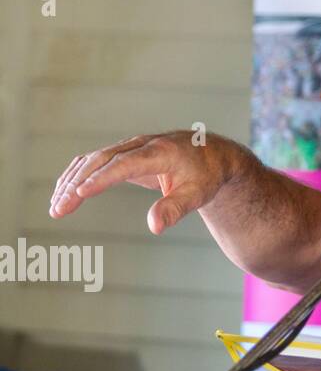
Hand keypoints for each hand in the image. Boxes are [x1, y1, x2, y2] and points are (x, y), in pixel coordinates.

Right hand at [49, 131, 238, 234]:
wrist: (214, 156)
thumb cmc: (206, 176)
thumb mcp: (198, 195)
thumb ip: (175, 209)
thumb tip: (154, 227)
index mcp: (161, 152)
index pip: (124, 164)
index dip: (101, 178)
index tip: (79, 194)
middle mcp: (142, 144)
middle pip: (102, 160)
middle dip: (77, 184)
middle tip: (58, 210)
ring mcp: (132, 146)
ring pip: (93, 159)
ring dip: (71, 181)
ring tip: (56, 208)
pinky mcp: (125, 152)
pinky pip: (95, 161)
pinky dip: (77, 175)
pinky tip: (64, 194)